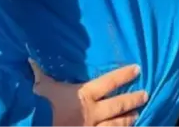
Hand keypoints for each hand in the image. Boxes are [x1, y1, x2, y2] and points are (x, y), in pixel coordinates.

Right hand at [30, 61, 147, 126]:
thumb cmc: (38, 107)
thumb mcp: (42, 88)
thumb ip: (42, 74)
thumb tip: (33, 57)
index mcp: (84, 95)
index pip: (110, 81)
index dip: (124, 75)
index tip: (138, 68)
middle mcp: (92, 112)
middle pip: (119, 104)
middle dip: (133, 99)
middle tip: (145, 95)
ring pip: (117, 124)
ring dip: (128, 119)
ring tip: (136, 115)